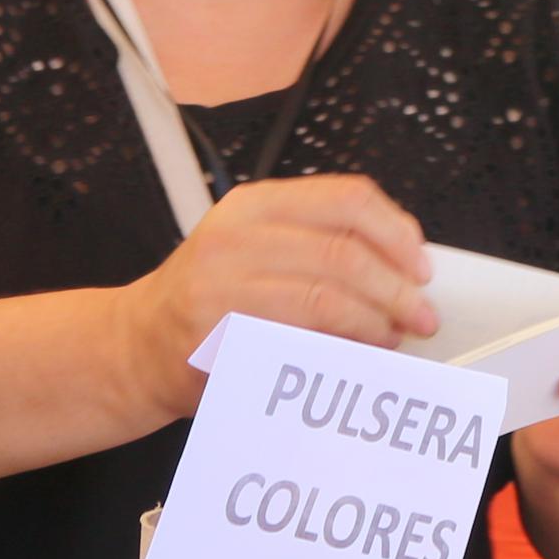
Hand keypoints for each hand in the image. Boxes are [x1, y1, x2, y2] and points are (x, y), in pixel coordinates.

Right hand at [119, 173, 434, 416]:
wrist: (138, 346)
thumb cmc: (206, 300)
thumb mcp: (254, 246)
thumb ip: (318, 243)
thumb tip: (402, 266)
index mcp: (253, 205)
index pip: (346, 200)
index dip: (396, 232)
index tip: (420, 264)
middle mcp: (236, 238)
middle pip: (344, 254)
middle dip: (396, 290)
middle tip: (419, 313)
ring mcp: (224, 287)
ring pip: (327, 300)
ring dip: (374, 324)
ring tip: (390, 337)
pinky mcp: (222, 337)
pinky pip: (299, 345)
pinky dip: (339, 354)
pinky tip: (352, 359)